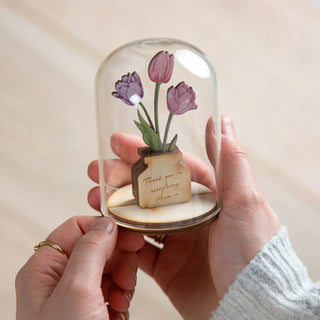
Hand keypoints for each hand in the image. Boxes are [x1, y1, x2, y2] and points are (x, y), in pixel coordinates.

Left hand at [15, 216, 144, 319]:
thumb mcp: (77, 290)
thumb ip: (91, 249)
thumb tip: (106, 223)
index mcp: (44, 268)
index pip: (77, 228)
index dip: (104, 228)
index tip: (129, 235)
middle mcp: (58, 278)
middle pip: (96, 246)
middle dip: (117, 257)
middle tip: (128, 272)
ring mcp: (76, 295)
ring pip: (108, 266)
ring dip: (122, 277)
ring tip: (122, 296)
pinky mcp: (91, 308)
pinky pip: (113, 286)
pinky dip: (122, 294)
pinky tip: (119, 309)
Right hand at [87, 116, 279, 319]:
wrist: (251, 306)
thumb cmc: (253, 251)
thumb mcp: (245, 201)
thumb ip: (230, 161)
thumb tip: (222, 120)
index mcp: (210, 196)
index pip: (173, 166)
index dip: (146, 153)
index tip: (118, 142)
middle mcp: (192, 215)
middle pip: (151, 190)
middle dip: (123, 176)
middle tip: (97, 169)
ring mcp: (178, 241)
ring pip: (140, 217)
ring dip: (116, 205)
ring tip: (93, 195)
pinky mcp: (167, 267)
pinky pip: (138, 250)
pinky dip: (121, 239)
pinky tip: (105, 228)